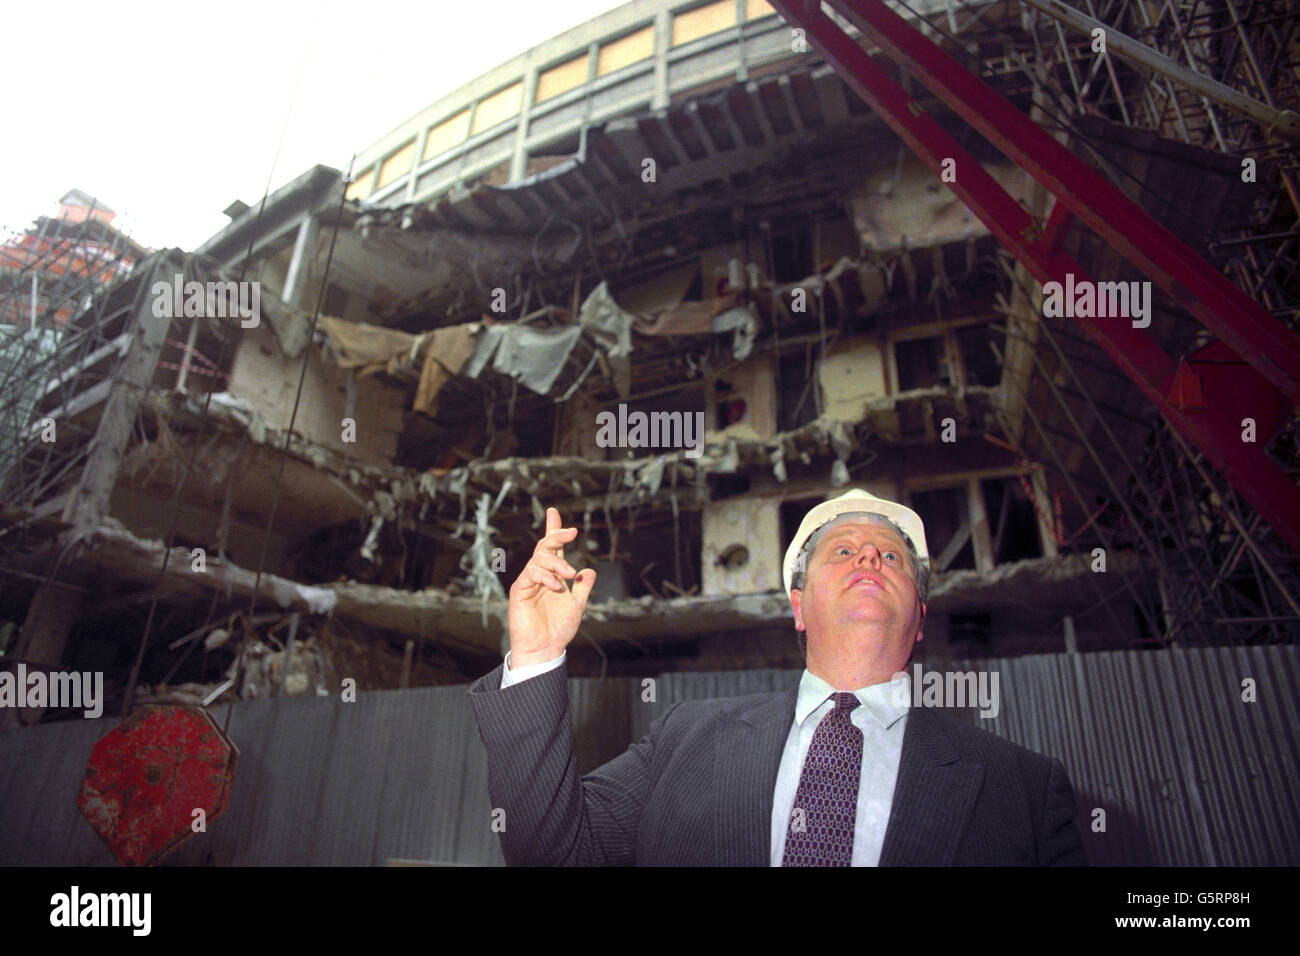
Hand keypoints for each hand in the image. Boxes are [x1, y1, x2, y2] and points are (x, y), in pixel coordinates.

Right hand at [507, 507, 596, 667]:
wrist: (545, 648)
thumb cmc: (559, 629)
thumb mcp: (578, 605)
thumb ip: (583, 588)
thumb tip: (590, 571)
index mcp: (552, 575)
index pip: (552, 548)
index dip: (553, 530)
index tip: (554, 512)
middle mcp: (538, 575)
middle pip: (544, 547)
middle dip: (556, 535)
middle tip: (572, 532)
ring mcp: (528, 581)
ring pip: (539, 558)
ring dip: (557, 563)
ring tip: (569, 575)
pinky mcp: (519, 590)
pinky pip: (531, 573)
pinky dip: (545, 576)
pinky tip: (556, 586)